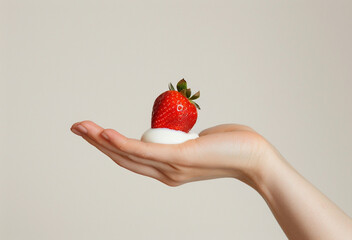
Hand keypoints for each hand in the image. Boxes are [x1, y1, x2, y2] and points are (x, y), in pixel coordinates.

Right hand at [70, 121, 274, 186]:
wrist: (255, 158)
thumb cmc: (231, 147)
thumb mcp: (199, 142)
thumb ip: (182, 140)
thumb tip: (177, 131)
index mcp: (167, 169)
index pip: (132, 157)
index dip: (109, 146)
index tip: (93, 132)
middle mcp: (165, 173)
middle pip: (123, 157)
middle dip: (96, 142)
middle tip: (77, 127)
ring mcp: (171, 167)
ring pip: (128, 154)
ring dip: (101, 140)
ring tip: (82, 127)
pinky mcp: (179, 159)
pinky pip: (145, 151)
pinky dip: (122, 143)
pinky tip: (105, 134)